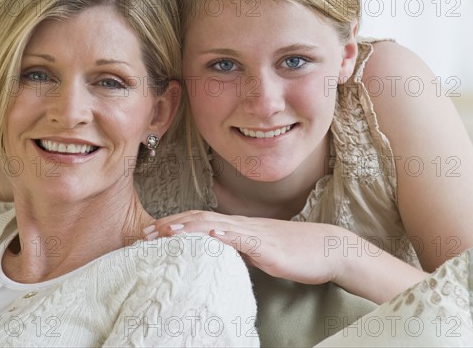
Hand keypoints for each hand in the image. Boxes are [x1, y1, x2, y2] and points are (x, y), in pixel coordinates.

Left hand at [143, 210, 344, 284]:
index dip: (175, 224)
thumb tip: (217, 254)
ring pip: (217, 226)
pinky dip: (226, 236)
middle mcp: (243, 226)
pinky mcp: (269, 247)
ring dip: (190, 227)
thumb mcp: (259, 253)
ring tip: (167, 232)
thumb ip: (238, 251)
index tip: (152, 232)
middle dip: (172, 225)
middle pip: (201, 220)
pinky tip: (212, 235)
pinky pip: (245, 239)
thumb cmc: (294, 252)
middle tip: (146, 233)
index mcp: (239, 228)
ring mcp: (255, 234)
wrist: (326, 248)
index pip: (200, 222)